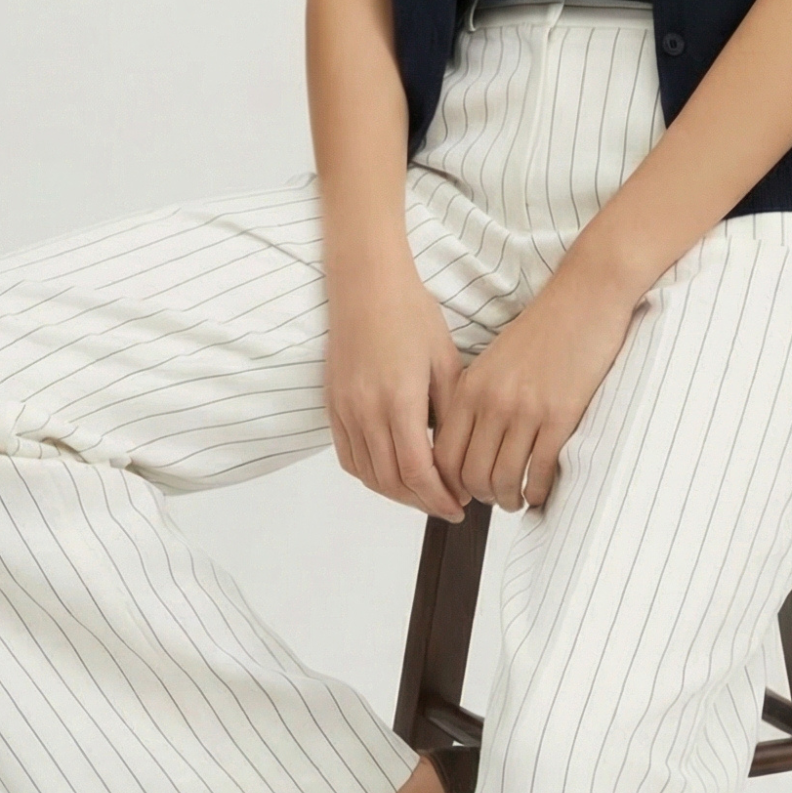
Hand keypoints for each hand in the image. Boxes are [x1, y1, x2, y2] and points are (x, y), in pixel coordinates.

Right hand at [324, 259, 466, 521]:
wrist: (367, 286)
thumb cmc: (412, 315)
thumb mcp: (446, 362)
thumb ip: (451, 413)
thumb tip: (459, 458)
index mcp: (399, 399)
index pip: (417, 471)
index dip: (438, 497)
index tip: (459, 507)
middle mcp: (366, 410)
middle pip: (392, 481)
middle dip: (422, 502)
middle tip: (448, 506)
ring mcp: (345, 410)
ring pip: (368, 475)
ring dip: (397, 493)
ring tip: (424, 494)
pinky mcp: (332, 406)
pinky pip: (348, 457)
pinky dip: (371, 475)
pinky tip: (393, 474)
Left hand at [433, 266, 638, 512]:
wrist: (585, 297)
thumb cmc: (544, 327)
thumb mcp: (495, 361)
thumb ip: (478, 398)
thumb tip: (471, 444)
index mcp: (471, 387)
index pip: (443, 454)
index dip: (449, 484)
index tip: (462, 492)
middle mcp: (492, 401)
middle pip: (471, 474)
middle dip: (481, 497)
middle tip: (495, 499)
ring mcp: (526, 409)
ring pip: (504, 479)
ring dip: (510, 499)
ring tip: (519, 499)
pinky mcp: (561, 415)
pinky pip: (541, 471)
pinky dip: (539, 491)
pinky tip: (543, 490)